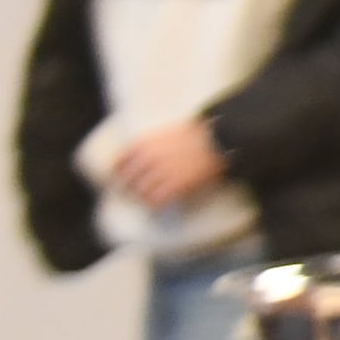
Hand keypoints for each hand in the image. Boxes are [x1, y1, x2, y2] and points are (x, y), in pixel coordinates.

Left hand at [108, 121, 227, 209]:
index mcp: (144, 144)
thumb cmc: (197, 135)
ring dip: (143, 199)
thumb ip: (151, 145)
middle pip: (128, 181)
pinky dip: (156, 205)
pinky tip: (159, 206)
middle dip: (129, 190)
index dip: (118, 174)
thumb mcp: (167, 133)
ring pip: (141, 193)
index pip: (119, 163)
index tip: (121, 179)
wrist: (220, 140)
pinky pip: (157, 201)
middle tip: (133, 195)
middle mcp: (147, 159)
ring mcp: (161, 174)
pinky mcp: (175, 186)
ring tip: (149, 201)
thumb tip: (140, 159)